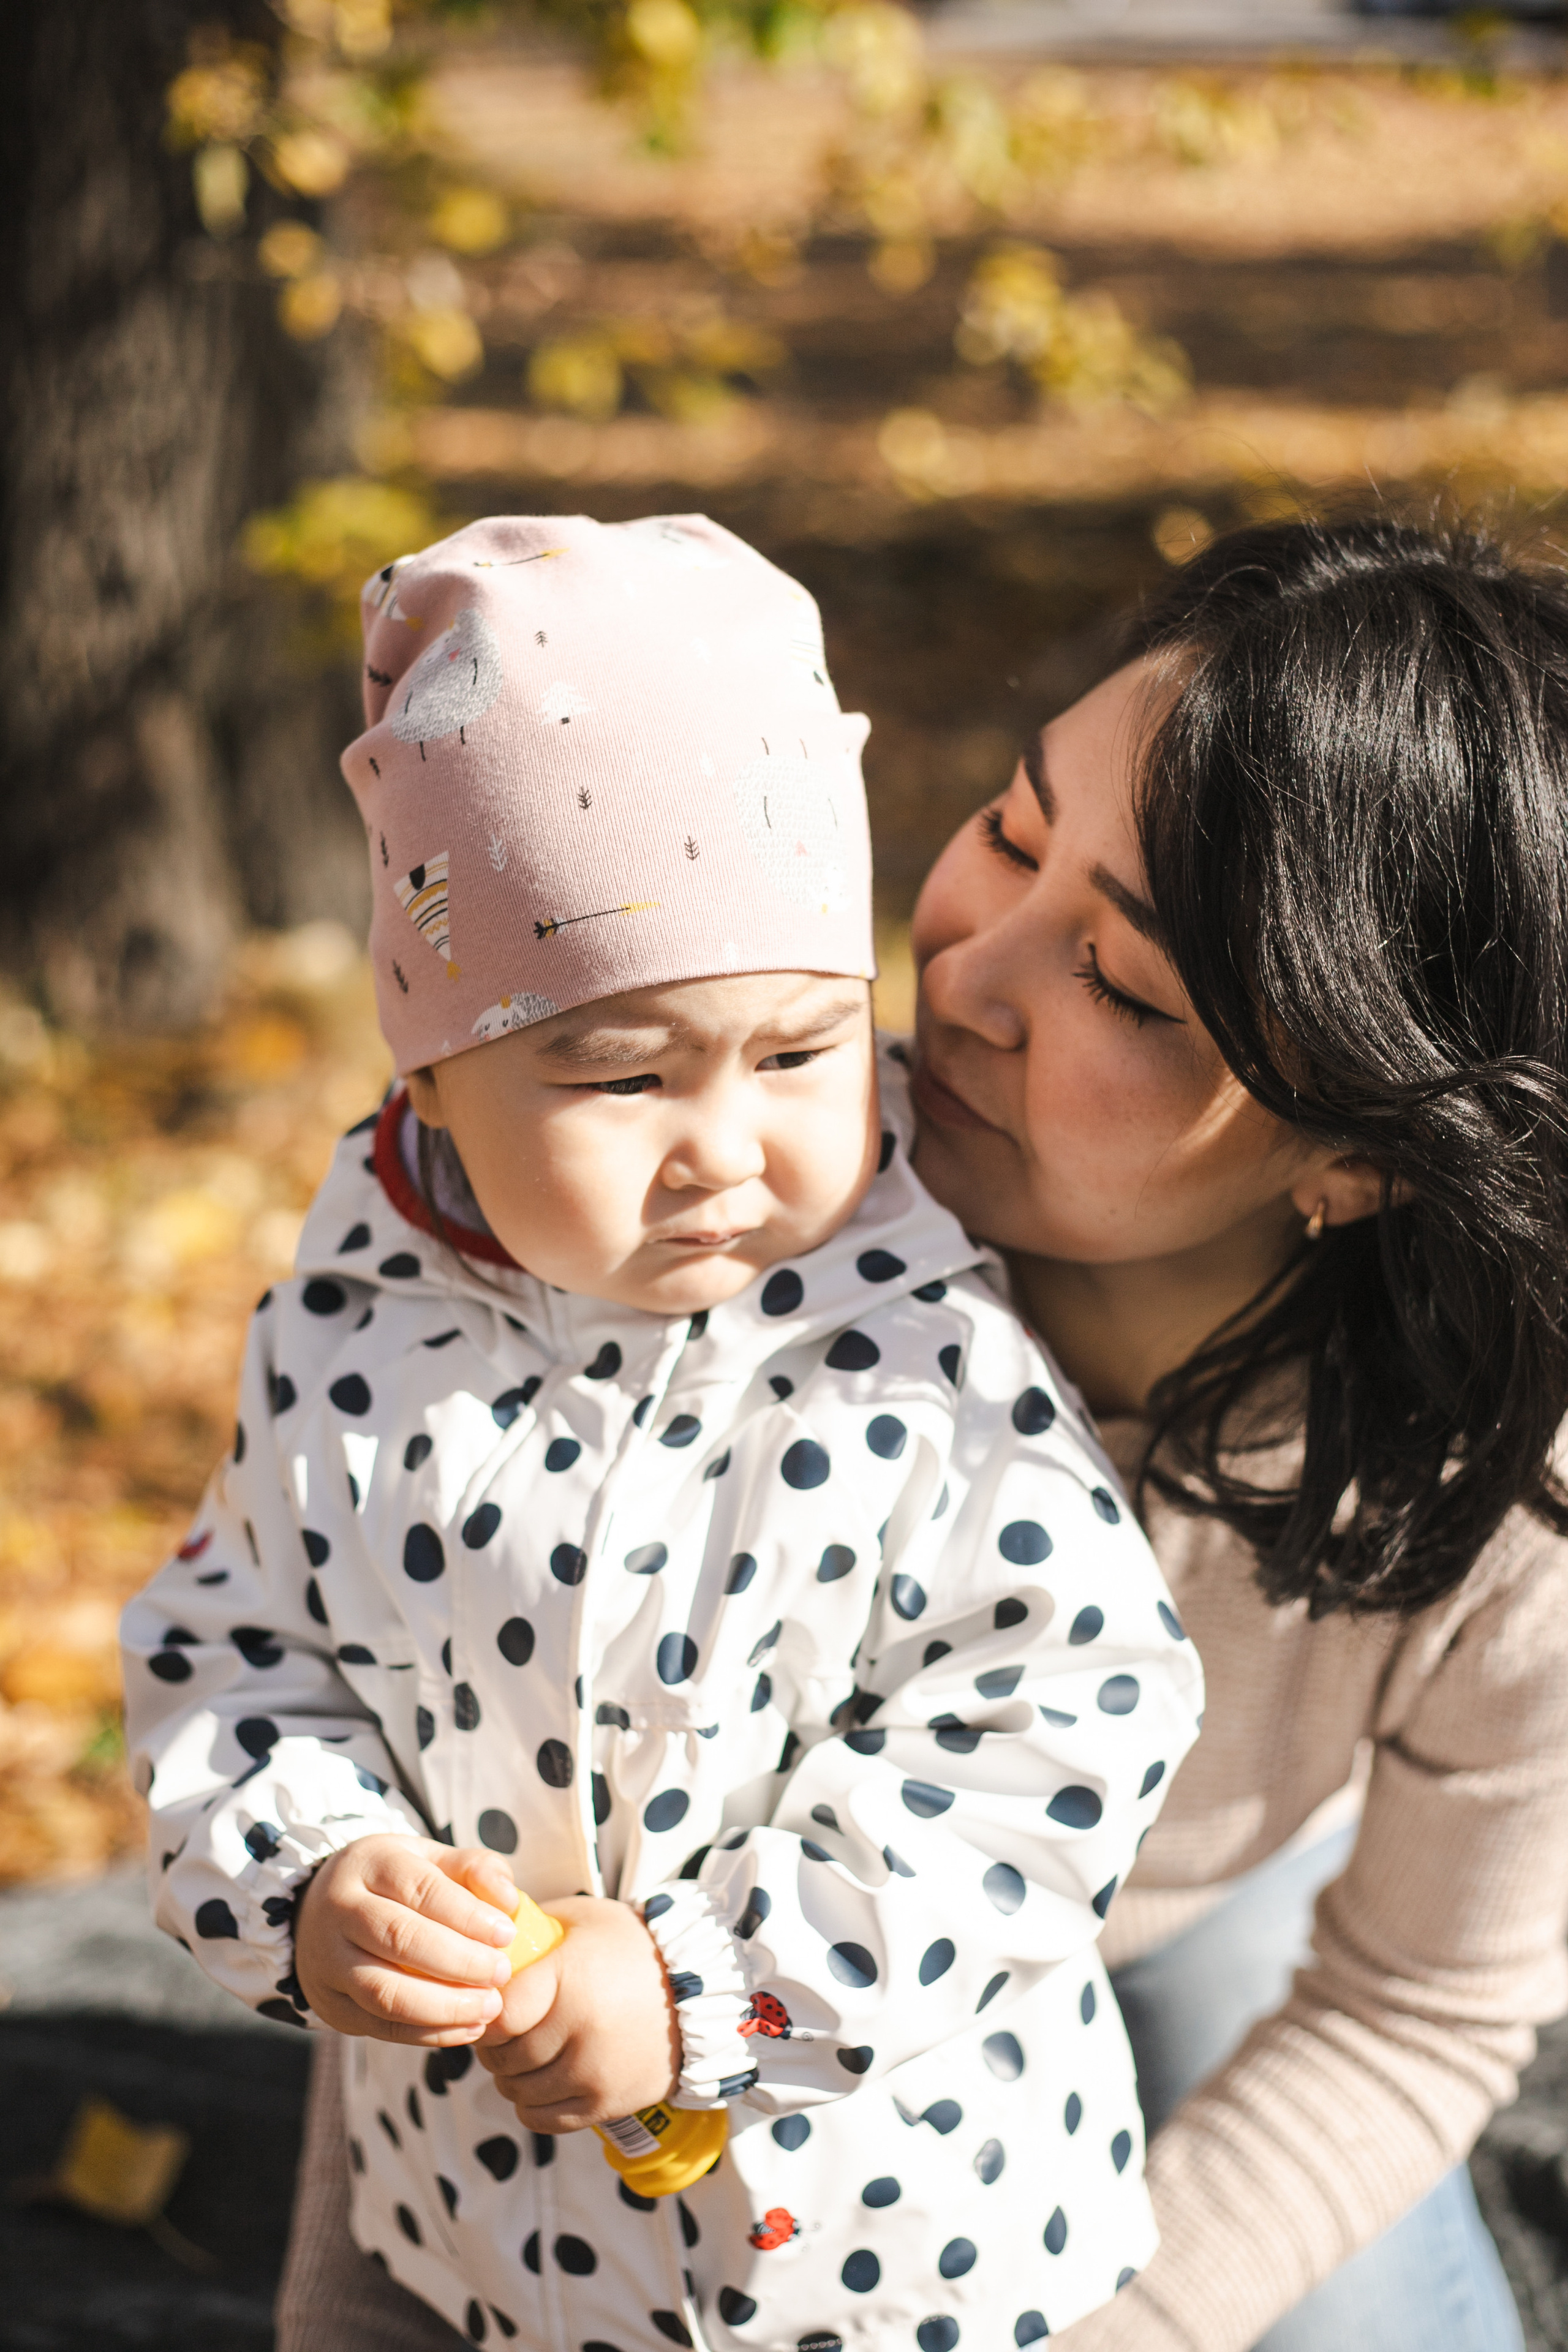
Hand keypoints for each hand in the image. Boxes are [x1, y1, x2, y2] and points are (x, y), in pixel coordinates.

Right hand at [293, 1834, 516, 2045]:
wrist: (321, 1912)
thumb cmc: (393, 1885)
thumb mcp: (430, 1860)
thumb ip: (474, 1869)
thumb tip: (508, 1900)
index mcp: (370, 1863)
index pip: (420, 1889)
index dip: (466, 1914)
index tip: (506, 1934)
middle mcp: (340, 1910)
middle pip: (399, 1939)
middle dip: (459, 1961)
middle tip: (500, 1973)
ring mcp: (328, 1961)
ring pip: (384, 1991)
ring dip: (444, 2007)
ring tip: (489, 2007)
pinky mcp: (330, 2004)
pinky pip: (379, 2026)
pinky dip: (427, 2034)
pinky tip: (466, 2029)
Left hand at [475, 1894, 680, 2132]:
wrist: (700, 1990)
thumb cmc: (633, 1948)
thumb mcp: (583, 1919)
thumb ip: (532, 1924)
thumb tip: (485, 1930)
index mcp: (568, 1979)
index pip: (498, 2014)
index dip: (487, 2012)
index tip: (493, 2004)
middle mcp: (579, 2031)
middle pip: (503, 2057)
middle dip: (494, 2045)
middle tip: (505, 2030)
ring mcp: (593, 2073)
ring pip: (517, 2091)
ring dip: (511, 2076)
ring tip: (524, 2054)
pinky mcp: (606, 2104)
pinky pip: (541, 2119)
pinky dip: (531, 2103)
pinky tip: (541, 2080)